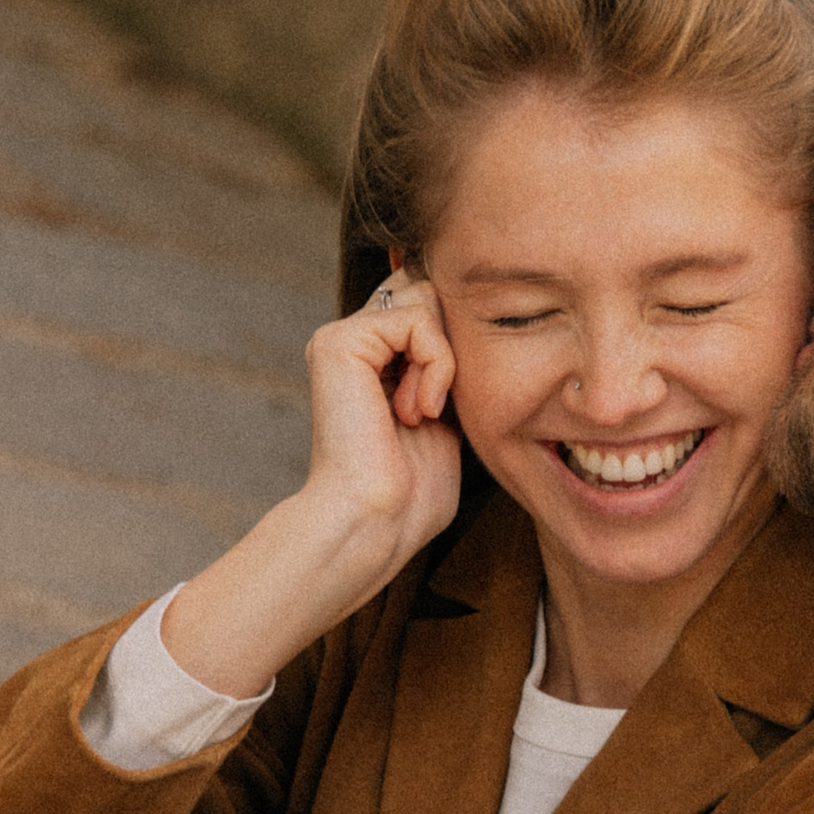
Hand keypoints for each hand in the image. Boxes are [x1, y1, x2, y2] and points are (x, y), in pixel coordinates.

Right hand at [299, 268, 460, 571]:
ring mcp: (342, 339)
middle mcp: (352, 342)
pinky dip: (436, 364)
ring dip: (442, 361)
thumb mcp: (445, 417)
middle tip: (434, 410)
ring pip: (426, 298)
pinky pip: (417, 318)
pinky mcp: (339, 342)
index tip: (447, 404)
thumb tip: (474, 320)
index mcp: (372, 360)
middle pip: (431, 292)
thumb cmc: (411, 493)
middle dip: (451, 347)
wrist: (375, 521)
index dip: (454, 341)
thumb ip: (447, 368)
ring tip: (421, 413)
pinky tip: (417, 409)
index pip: (428, 307)